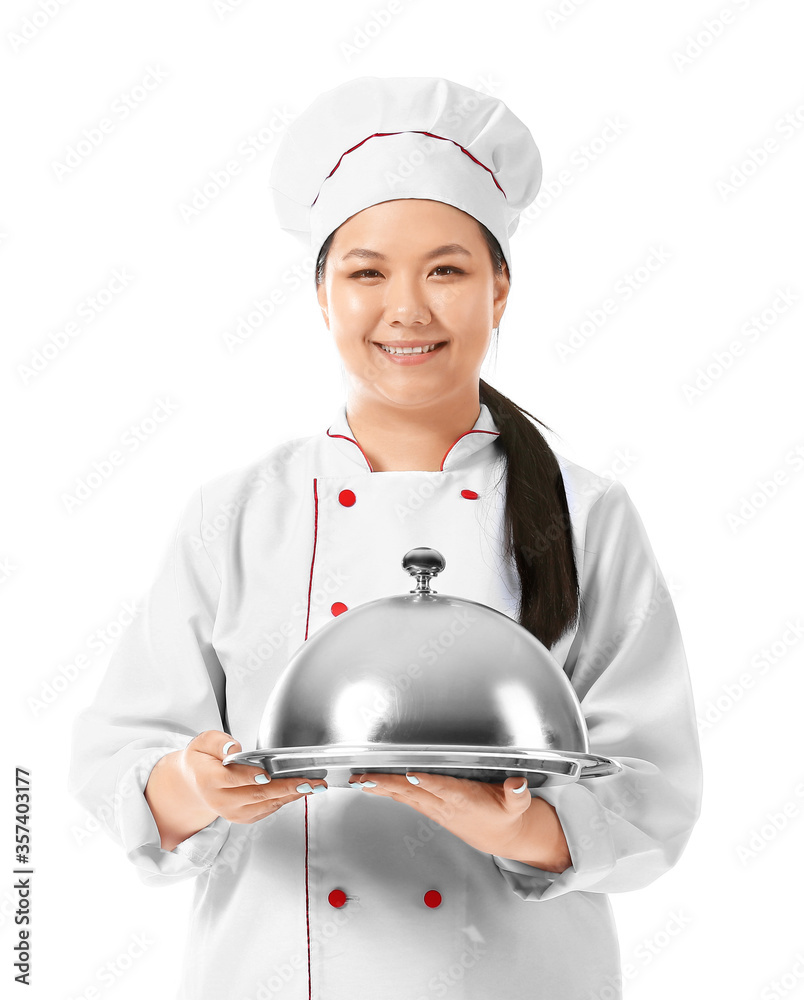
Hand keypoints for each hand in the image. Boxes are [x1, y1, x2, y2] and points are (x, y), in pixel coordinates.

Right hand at [179, 731, 328, 824]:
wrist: (194, 785)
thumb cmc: (202, 760)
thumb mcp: (203, 742)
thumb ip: (219, 743)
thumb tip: (234, 750)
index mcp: (209, 779)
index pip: (232, 779)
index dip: (250, 777)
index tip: (267, 774)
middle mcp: (221, 800)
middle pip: (256, 795)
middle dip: (286, 788)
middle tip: (308, 781)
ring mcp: (233, 812)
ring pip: (265, 805)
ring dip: (292, 796)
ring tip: (313, 786)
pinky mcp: (243, 817)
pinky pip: (267, 810)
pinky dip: (285, 800)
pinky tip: (300, 791)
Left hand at [347, 769, 538, 860]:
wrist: (500, 837)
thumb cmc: (505, 815)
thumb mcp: (518, 806)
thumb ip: (517, 794)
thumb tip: (517, 784)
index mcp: (464, 799)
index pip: (443, 788)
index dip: (428, 782)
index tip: (412, 774)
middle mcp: (445, 804)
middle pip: (413, 792)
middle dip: (389, 784)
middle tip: (366, 778)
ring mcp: (435, 808)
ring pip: (404, 795)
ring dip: (381, 788)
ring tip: (360, 780)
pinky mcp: (430, 809)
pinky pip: (405, 798)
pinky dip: (387, 790)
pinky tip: (373, 785)